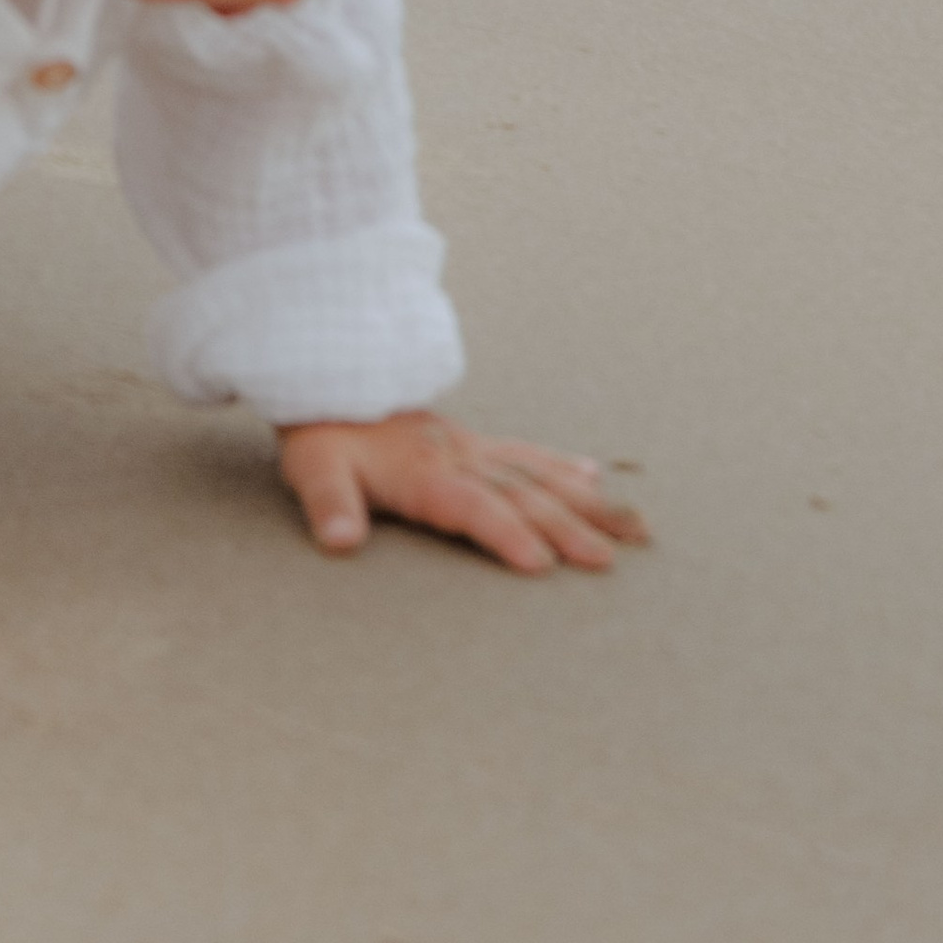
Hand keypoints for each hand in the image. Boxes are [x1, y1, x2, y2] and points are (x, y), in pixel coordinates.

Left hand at [277, 411, 649, 574]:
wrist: (327, 378)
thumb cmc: (322, 436)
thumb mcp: (313, 470)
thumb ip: (329, 503)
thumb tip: (338, 540)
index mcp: (423, 473)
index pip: (472, 506)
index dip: (504, 533)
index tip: (540, 564)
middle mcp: (457, 458)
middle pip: (519, 494)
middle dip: (565, 528)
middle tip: (607, 561)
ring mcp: (470, 448)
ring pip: (536, 474)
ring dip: (583, 501)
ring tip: (630, 527)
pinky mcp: (473, 442)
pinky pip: (525, 452)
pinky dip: (561, 465)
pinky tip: (594, 476)